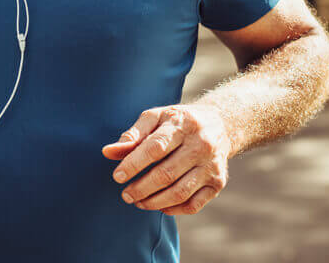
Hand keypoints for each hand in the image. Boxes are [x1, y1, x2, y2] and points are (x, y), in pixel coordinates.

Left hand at [101, 104, 231, 215]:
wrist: (220, 125)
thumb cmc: (178, 121)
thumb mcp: (155, 118)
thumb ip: (132, 135)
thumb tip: (107, 152)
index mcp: (182, 124)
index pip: (155, 148)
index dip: (133, 164)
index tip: (117, 176)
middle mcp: (201, 145)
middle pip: (167, 174)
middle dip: (141, 188)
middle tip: (125, 195)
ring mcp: (212, 166)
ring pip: (180, 192)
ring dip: (154, 202)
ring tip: (137, 202)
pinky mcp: (218, 182)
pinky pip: (194, 204)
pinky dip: (174, 209)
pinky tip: (159, 206)